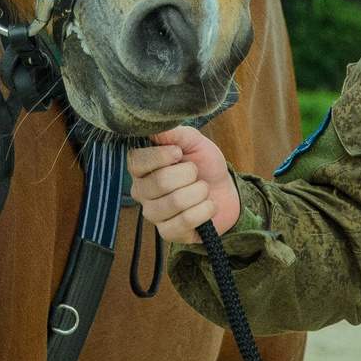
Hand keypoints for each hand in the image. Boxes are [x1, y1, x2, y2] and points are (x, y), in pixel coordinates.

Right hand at [127, 127, 238, 242]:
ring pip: (175, 202)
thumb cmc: (204, 164)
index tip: (179, 153)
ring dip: (200, 192)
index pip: (136, 162)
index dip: (159, 157)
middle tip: (196, 173)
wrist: (224, 190)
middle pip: (159, 183)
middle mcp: (141, 192)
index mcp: (142, 168)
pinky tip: (209, 205)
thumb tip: (154, 128)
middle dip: (188, 174)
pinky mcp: (168, 233)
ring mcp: (153, 214)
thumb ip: (174, 132)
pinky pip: (185, 222)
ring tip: (204, 189)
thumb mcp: (193, 141)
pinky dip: (205, 210)